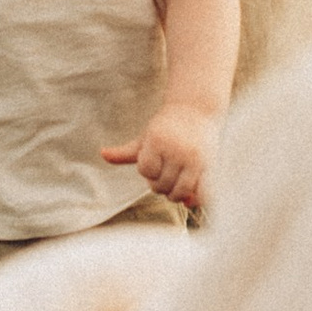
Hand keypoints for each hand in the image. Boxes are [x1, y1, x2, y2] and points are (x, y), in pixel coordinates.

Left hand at [102, 100, 217, 209]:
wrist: (196, 111)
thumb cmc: (166, 126)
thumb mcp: (145, 138)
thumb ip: (125, 152)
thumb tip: (102, 154)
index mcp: (157, 141)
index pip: (147, 171)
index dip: (148, 171)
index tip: (154, 162)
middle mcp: (176, 150)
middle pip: (161, 185)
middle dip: (160, 183)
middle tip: (165, 172)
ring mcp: (194, 159)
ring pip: (179, 192)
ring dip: (175, 193)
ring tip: (176, 182)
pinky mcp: (209, 166)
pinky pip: (200, 193)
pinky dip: (195, 199)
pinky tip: (191, 195)